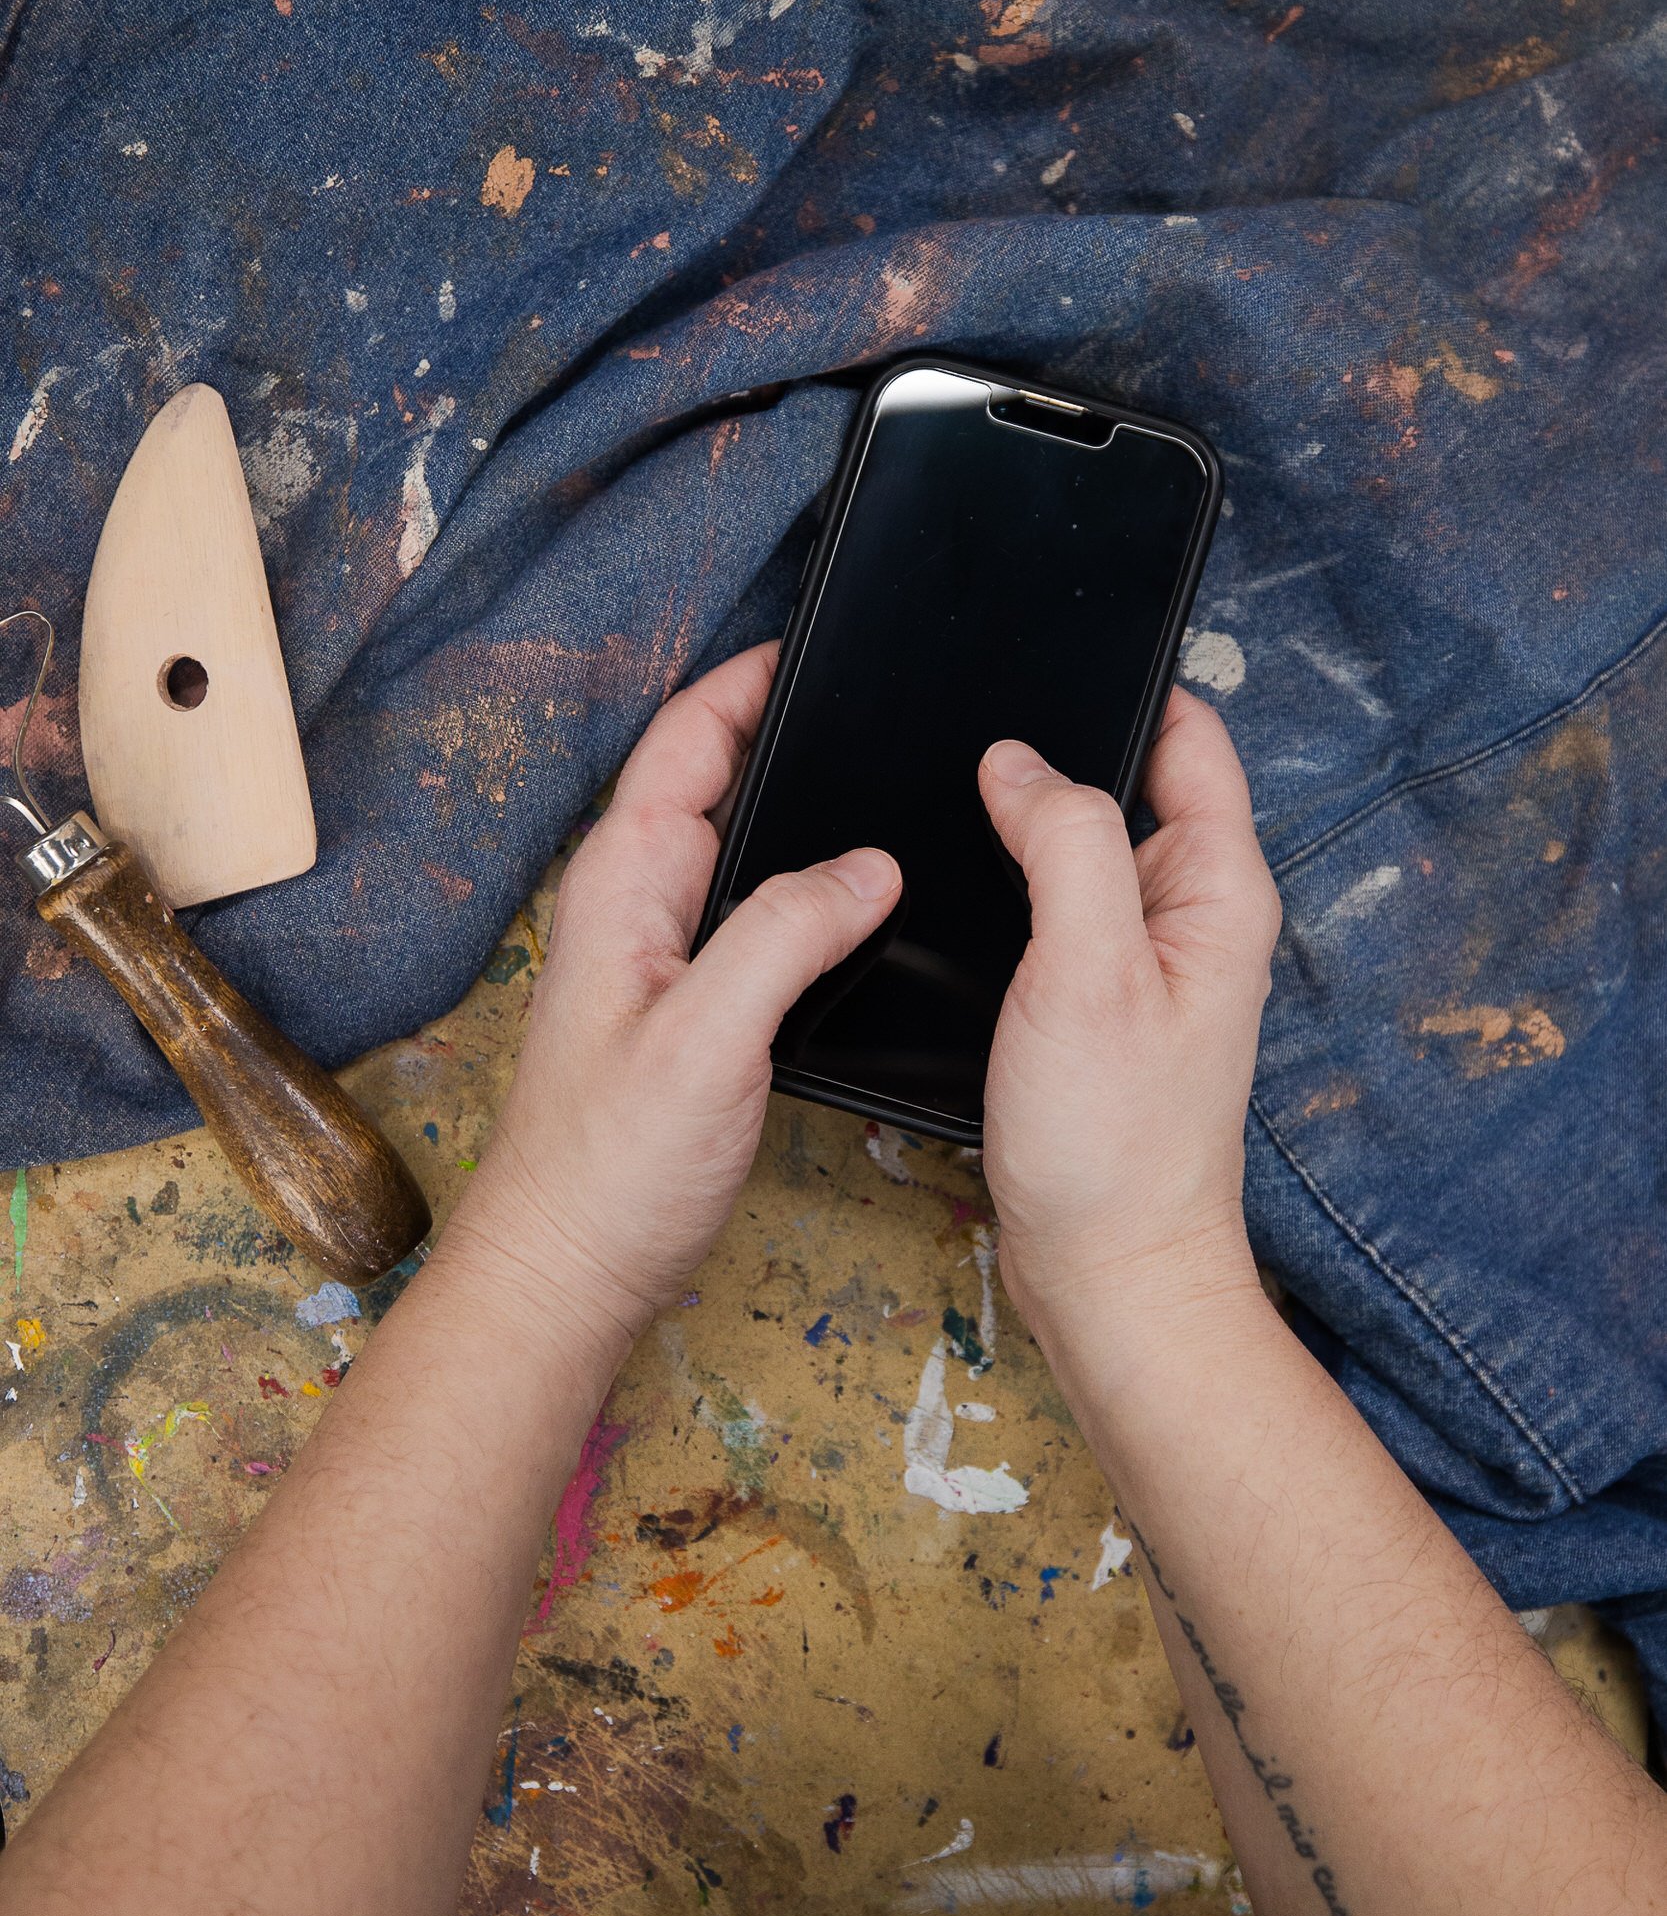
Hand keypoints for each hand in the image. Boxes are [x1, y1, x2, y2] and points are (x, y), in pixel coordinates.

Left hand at [453, 643, 899, 1364]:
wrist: (570, 1271)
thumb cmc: (610, 1169)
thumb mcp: (707, 1038)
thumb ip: (785, 936)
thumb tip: (867, 865)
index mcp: (622, 886)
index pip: (683, 743)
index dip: (744, 683)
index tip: (815, 644)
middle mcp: (636, 908)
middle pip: (713, 784)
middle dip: (782, 733)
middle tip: (870, 704)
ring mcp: (660, 959)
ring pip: (736, 853)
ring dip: (796, 815)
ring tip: (877, 785)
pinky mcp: (688, 1011)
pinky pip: (750, 918)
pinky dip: (802, 890)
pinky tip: (855, 906)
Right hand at [977, 688, 1281, 1350]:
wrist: (1105, 1272)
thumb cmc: (1114, 1146)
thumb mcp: (1086, 971)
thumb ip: (1064, 846)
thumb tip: (1020, 760)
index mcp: (1217, 889)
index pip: (1190, 739)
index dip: (1125, 687)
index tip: (1048, 655)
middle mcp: (1190, 916)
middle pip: (1127, 784)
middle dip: (1055, 752)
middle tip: (970, 733)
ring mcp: (1144, 962)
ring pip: (1081, 849)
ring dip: (1026, 826)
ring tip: (957, 806)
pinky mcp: (1098, 1004)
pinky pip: (1057, 911)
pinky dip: (1012, 892)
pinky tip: (965, 895)